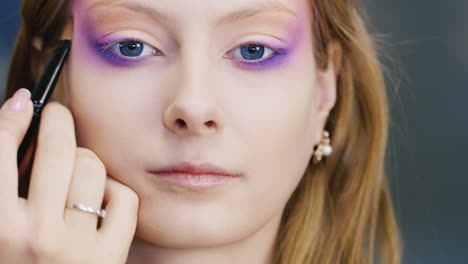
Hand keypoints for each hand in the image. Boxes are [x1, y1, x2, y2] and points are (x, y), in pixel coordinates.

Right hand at [0, 89, 138, 263]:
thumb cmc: (16, 262)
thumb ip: (2, 181)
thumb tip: (15, 114)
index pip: (0, 152)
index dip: (13, 118)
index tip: (25, 104)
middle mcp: (35, 237)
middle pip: (57, 152)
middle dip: (58, 121)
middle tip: (58, 114)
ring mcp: (77, 247)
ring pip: (92, 168)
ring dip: (84, 160)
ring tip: (75, 169)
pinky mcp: (109, 256)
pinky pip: (123, 197)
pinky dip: (113, 191)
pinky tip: (100, 199)